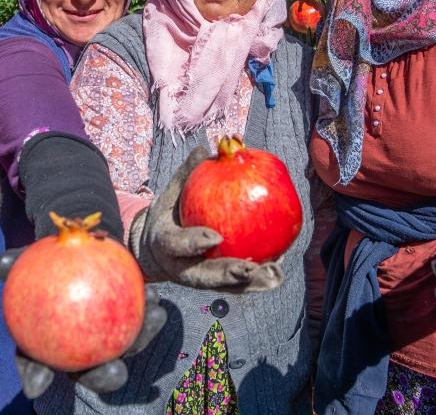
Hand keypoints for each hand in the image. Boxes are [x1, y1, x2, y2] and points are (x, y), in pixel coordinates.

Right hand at [0, 247, 167, 398]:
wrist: (75, 252)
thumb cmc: (45, 259)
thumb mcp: (29, 258)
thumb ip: (15, 263)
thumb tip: (2, 263)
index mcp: (46, 344)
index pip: (35, 366)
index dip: (34, 378)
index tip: (36, 385)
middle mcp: (78, 350)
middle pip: (90, 372)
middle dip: (105, 378)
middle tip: (115, 372)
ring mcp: (106, 340)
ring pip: (123, 348)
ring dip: (140, 341)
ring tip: (152, 325)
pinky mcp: (129, 323)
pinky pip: (140, 321)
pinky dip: (149, 312)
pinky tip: (154, 300)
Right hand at [127, 146, 283, 292]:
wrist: (157, 247)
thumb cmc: (169, 212)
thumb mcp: (172, 192)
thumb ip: (188, 173)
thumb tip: (206, 148)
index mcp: (165, 243)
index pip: (177, 245)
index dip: (194, 242)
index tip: (214, 237)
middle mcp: (180, 267)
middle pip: (204, 276)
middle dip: (228, 274)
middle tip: (250, 268)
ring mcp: (198, 279)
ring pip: (225, 287)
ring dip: (250, 283)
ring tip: (274, 274)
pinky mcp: (215, 284)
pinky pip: (238, 284)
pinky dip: (257, 279)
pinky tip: (278, 268)